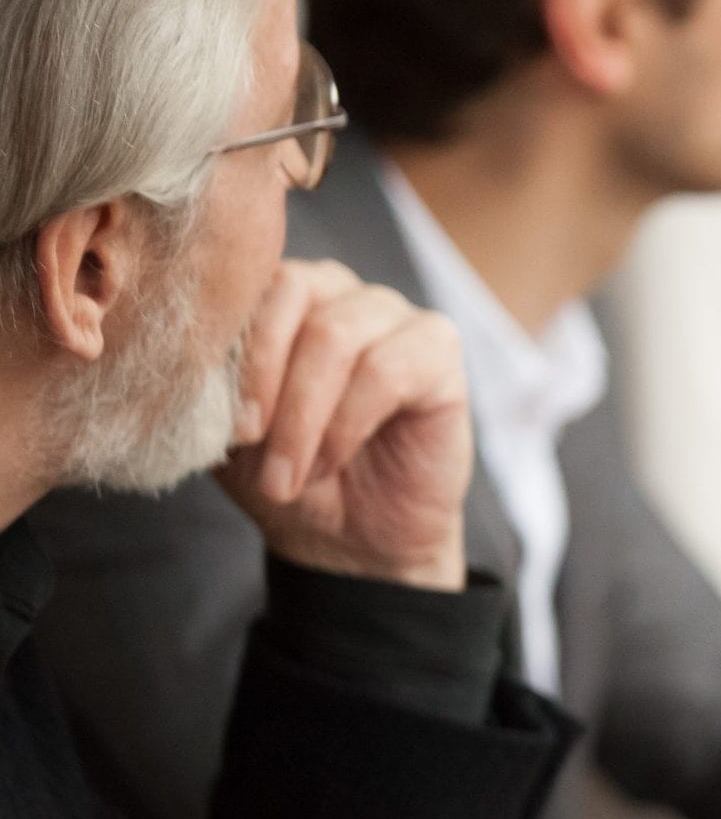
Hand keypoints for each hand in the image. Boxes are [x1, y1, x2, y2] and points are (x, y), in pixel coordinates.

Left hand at [217, 259, 471, 590]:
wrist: (352, 540)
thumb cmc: (290, 476)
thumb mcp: (229, 429)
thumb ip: (212, 380)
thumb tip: (183, 350)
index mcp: (285, 297)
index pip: (250, 278)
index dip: (233, 349)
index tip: (226, 425)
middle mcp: (341, 293)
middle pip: (294, 292)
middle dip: (264, 378)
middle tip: (250, 443)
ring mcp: (395, 317)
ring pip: (336, 334)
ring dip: (303, 414)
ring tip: (290, 472)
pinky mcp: (439, 352)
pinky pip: (386, 369)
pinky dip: (347, 423)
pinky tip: (333, 460)